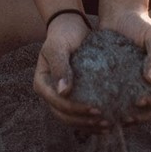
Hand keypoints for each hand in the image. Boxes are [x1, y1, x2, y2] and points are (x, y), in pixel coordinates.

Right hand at [33, 14, 108, 130]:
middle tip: (106, 122)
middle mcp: (49, 93)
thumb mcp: (59, 46)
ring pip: (71, 119)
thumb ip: (60, 66)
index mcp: (41, 83)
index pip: (57, 103)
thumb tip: (63, 92)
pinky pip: (78, 113)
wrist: (70, 26)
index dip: (75, 109)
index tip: (96, 110)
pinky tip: (107, 122)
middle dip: (83, 122)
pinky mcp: (71, 95)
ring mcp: (59, 96)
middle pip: (63, 115)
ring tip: (109, 126)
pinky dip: (90, 120)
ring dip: (88, 125)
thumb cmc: (64, 33)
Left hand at [99, 9, 150, 124]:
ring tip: (115, 118)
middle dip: (140, 117)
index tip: (141, 101)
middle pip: (147, 110)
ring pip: (131, 109)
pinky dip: (110, 107)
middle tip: (127, 117)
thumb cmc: (141, 25)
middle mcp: (145, 84)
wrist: (120, 14)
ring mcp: (129, 84)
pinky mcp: (113, 82)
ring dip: (126, 118)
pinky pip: (113, 99)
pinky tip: (102, 109)